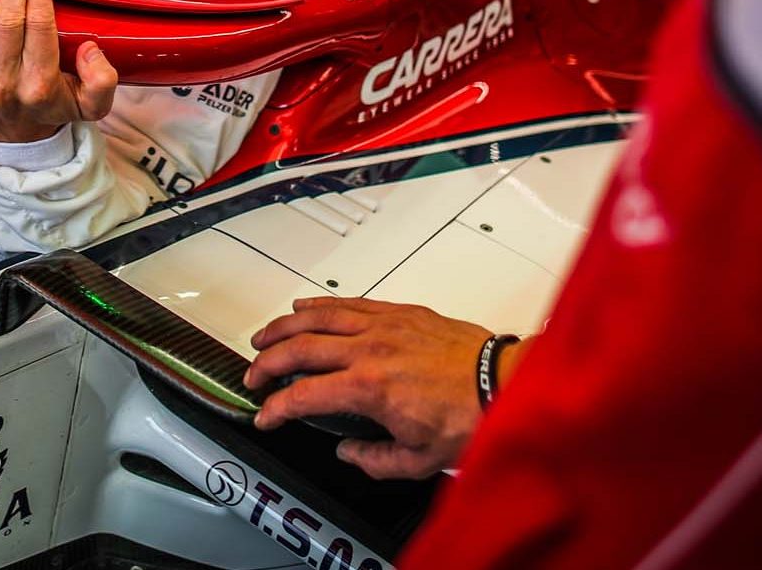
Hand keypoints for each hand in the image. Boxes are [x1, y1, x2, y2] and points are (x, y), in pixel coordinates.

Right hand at [245, 297, 519, 479]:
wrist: (506, 384)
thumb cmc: (471, 416)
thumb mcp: (419, 459)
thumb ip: (374, 459)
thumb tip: (349, 452)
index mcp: (368, 389)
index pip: (302, 396)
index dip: (275, 408)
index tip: (266, 416)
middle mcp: (370, 350)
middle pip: (299, 348)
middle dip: (267, 363)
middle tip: (254, 375)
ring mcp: (384, 326)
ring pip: (317, 317)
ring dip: (283, 327)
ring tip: (264, 336)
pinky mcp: (400, 312)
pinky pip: (349, 302)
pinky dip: (320, 304)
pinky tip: (306, 307)